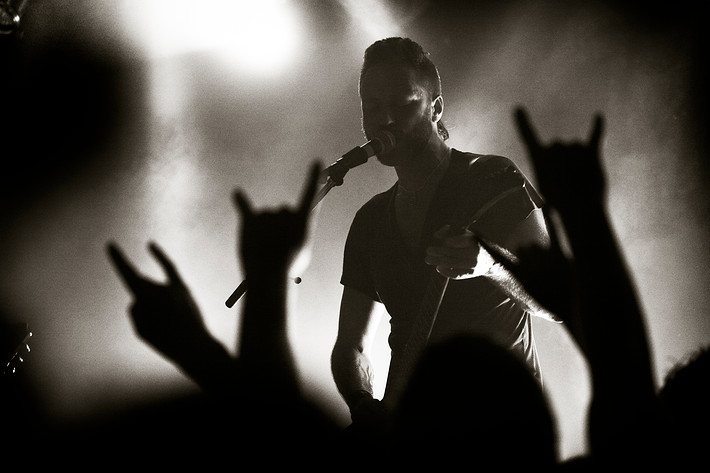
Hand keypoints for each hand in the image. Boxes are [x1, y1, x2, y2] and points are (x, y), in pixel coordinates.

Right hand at [107, 241, 208, 361]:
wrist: (195, 346)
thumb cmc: (166, 342)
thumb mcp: (141, 331)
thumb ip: (135, 310)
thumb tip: (140, 296)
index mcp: (145, 297)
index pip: (128, 273)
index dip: (118, 258)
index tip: (110, 244)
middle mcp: (159, 286)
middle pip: (142, 288)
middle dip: (145, 303)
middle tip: (159, 322)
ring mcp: (172, 286)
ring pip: (154, 289)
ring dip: (156, 304)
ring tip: (169, 321)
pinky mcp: (183, 288)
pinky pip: (169, 267)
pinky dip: (159, 256)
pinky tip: (149, 245)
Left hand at [233, 160, 321, 279]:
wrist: (269, 274)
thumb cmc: (287, 268)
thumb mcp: (301, 255)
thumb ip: (295, 238)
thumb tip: (282, 234)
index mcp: (303, 221)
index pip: (311, 195)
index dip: (314, 178)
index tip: (317, 161)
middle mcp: (286, 212)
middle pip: (282, 212)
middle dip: (278, 226)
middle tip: (276, 247)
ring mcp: (268, 214)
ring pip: (264, 217)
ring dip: (262, 231)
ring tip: (263, 249)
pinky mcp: (250, 220)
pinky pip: (245, 206)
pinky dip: (240, 201)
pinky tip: (236, 193)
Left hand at [424, 225, 494, 279]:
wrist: (491, 260)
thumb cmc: (474, 243)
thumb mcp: (467, 233)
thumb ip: (451, 231)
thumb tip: (437, 235)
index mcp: (473, 239)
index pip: (457, 240)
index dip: (445, 240)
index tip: (436, 238)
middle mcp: (475, 252)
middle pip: (454, 252)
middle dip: (438, 251)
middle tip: (428, 250)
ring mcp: (474, 263)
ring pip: (453, 263)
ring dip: (438, 261)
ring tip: (428, 259)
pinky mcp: (472, 273)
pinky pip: (456, 274)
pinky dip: (445, 271)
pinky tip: (438, 267)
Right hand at [515, 106, 604, 213]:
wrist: (580, 210)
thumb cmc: (559, 203)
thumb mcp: (545, 187)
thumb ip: (550, 170)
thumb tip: (563, 165)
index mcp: (538, 158)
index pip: (528, 136)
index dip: (523, 123)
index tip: (518, 108)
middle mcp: (554, 148)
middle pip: (559, 146)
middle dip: (564, 159)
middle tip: (567, 179)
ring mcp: (573, 148)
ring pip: (578, 147)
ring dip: (580, 160)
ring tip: (580, 179)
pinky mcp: (592, 152)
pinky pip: (595, 135)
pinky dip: (598, 126)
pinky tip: (598, 116)